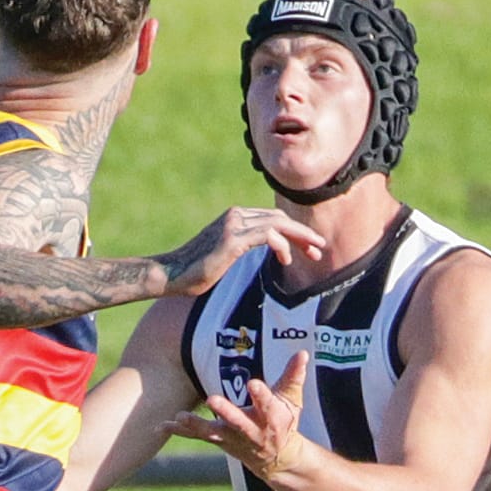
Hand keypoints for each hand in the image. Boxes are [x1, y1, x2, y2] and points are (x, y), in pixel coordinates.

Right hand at [156, 206, 326, 298]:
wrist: (170, 274)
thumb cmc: (194, 271)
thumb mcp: (223, 255)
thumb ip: (240, 247)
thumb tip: (256, 253)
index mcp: (233, 217)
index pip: (271, 218)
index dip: (294, 231)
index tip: (309, 248)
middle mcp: (234, 216)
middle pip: (278, 218)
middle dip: (302, 233)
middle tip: (319, 248)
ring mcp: (233, 225)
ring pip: (277, 224)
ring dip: (300, 237)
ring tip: (314, 253)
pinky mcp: (232, 239)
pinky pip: (266, 235)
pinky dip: (282, 244)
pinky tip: (287, 258)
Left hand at [167, 352, 308, 479]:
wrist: (278, 459)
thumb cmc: (284, 422)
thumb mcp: (292, 400)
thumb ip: (294, 376)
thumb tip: (303, 353)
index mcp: (272, 417)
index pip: (268, 404)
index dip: (261, 394)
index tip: (254, 383)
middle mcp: (252, 430)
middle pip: (239, 421)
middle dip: (226, 412)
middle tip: (212, 399)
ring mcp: (234, 438)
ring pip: (213, 433)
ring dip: (196, 425)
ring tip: (180, 416)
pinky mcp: (219, 441)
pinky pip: (197, 436)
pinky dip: (180, 431)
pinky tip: (160, 425)